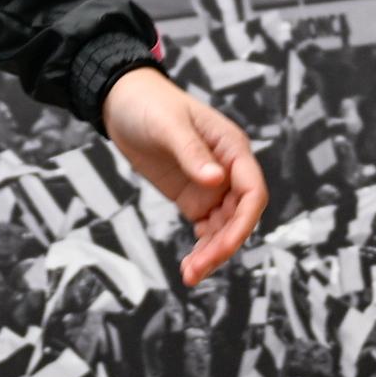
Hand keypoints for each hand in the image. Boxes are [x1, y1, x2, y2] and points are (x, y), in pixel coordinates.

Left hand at [102, 66, 266, 288]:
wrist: (122, 101)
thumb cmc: (149, 103)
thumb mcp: (168, 125)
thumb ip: (191, 152)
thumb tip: (216, 180)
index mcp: (232, 147)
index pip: (253, 191)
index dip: (245, 222)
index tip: (225, 246)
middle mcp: (228, 169)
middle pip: (240, 217)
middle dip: (223, 246)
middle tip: (196, 270)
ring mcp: (211, 185)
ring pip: (224, 228)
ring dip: (213, 253)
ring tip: (189, 275)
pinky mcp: (193, 196)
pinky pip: (207, 228)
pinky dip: (202, 248)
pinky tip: (189, 264)